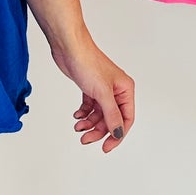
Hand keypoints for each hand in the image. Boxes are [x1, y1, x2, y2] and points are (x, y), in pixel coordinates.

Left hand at [49, 32, 134, 152]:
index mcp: (126, 90)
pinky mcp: (90, 88)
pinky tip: (77, 115)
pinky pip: (90, 107)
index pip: (126, 119)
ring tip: (78, 127)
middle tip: (85, 139)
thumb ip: (111, 115)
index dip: (117, 135)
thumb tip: (118, 133)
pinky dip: (84, 114)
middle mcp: (117, 90)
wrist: (69, 48)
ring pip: (99, 115)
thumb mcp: (102, 94)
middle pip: (111, 119)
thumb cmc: (88, 62)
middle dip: (99, 131)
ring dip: (89, 123)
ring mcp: (103, 90)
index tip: (106, 147)